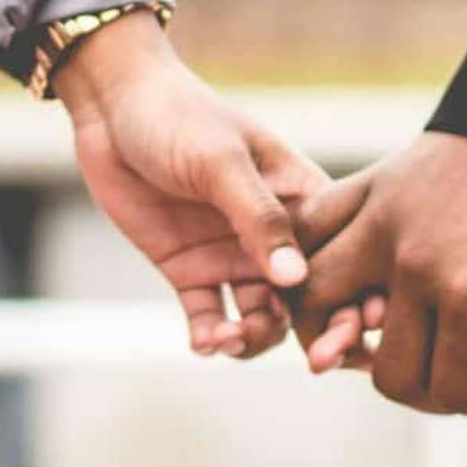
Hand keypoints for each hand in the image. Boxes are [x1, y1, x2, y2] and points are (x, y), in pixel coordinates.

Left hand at [56, 13, 322, 358]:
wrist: (112, 106)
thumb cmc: (179, 116)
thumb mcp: (222, 161)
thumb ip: (260, 218)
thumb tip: (296, 279)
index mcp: (301, 198)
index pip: (341, 256)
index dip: (354, 298)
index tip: (355, 331)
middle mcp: (273, 235)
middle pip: (308, 299)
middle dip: (314, 333)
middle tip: (312, 360)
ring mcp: (231, 255)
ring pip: (261, 318)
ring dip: (254, 339)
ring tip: (229, 340)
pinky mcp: (189, 270)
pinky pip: (209, 317)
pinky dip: (210, 337)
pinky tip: (203, 342)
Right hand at [294, 134, 466, 439]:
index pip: (450, 389)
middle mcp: (416, 261)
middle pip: (391, 370)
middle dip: (432, 389)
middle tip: (466, 370)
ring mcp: (385, 219)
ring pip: (315, 301)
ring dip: (341, 333)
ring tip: (386, 339)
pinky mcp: (373, 184)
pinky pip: (311, 229)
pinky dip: (309, 261)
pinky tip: (349, 283)